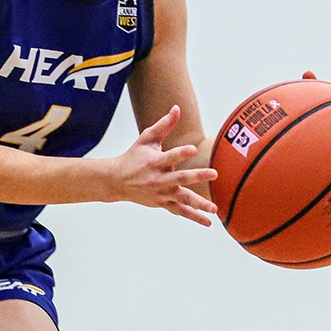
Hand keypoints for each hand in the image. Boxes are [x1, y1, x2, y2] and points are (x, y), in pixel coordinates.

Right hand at [106, 104, 218, 225]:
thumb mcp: (146, 139)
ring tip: (214, 208)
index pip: (169, 156)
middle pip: (179, 178)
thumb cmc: (134, 156)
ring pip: (181, 199)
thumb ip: (164, 125)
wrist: (117, 181)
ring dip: (198, 204)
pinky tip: (207, 222)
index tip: (193, 148)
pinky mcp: (162, 203)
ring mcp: (160, 193)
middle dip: (197, 176)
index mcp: (154, 162)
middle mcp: (157, 179)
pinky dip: (193, 217)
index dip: (180, 153)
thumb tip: (177, 108)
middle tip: (214, 173)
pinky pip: (179, 211)